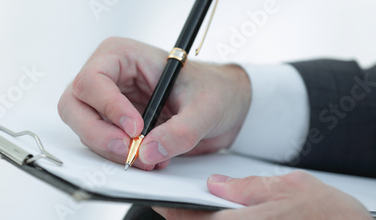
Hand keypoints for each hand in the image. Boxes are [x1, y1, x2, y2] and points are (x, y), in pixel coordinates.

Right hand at [58, 37, 250, 169]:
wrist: (224, 105)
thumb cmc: (213, 90)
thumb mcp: (205, 108)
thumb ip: (180, 131)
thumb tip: (148, 152)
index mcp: (122, 56)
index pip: (92, 80)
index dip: (108, 107)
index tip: (135, 129)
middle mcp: (108, 77)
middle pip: (74, 106)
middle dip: (98, 133)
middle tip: (128, 151)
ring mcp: (106, 102)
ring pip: (83, 128)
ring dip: (110, 150)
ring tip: (148, 158)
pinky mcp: (112, 124)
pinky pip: (100, 143)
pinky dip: (118, 156)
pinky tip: (147, 158)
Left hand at [153, 171, 371, 219]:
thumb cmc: (329, 215)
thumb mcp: (289, 187)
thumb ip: (248, 187)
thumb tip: (217, 184)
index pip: (189, 219)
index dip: (170, 208)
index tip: (160, 198)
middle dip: (184, 216)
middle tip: (176, 200)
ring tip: (199, 205)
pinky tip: (224, 213)